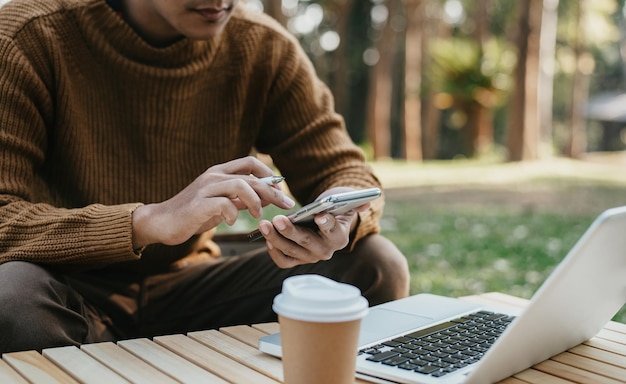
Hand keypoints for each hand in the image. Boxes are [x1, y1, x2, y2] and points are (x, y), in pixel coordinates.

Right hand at [131, 156, 294, 247]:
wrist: (162, 222)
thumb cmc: (193, 214)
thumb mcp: (221, 204)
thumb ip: (241, 199)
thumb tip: (267, 198)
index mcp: (219, 173)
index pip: (250, 162)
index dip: (269, 174)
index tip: (281, 190)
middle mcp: (213, 176)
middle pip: (251, 177)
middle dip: (273, 191)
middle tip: (286, 205)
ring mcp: (205, 188)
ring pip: (240, 185)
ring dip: (255, 201)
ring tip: (257, 215)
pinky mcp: (198, 204)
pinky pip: (224, 204)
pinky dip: (233, 214)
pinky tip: (231, 223)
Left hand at [258, 187, 370, 267]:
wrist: (325, 219)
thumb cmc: (335, 207)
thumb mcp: (346, 201)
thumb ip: (355, 201)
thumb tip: (366, 202)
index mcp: (340, 237)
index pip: (334, 233)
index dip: (327, 224)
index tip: (319, 215)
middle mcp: (326, 251)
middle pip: (307, 243)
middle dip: (291, 232)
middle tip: (278, 219)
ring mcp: (310, 257)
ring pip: (291, 252)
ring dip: (276, 239)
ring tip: (264, 225)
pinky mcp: (297, 259)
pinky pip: (284, 261)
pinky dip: (274, 251)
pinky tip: (266, 238)